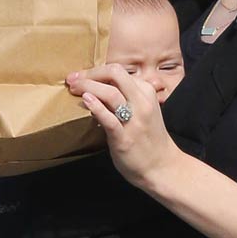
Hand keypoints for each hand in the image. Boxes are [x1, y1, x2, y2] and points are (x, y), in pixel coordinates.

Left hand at [67, 64, 176, 190]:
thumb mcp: (144, 109)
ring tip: (74, 89)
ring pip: (111, 93)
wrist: (162, 167)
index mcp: (147, 92)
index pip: (118, 71)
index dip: (96, 71)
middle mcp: (142, 102)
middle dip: (90, 74)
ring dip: (88, 87)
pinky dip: (96, 107)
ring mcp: (135, 120)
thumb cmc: (149, 138)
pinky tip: (86, 101)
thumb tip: (99, 88)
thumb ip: (128, 97)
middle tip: (73, 80)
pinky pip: (110, 119)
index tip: (81, 75)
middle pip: (115, 74)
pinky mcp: (125, 138)